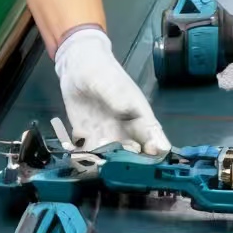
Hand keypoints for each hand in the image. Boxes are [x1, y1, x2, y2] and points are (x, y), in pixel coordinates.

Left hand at [55, 27, 169, 154]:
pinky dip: (85, 162)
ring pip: (112, 160)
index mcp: (139, 115)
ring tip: (91, 162)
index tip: (147, 163)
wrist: (76, 66)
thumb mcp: (107, 80)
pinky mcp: (89, 138)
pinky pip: (90, 156)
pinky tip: (78, 161)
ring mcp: (108, 136)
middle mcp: (126, 130)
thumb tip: (128, 111)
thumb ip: (117, 96)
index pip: (155, 139)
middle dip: (127, 167)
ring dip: (104, 166)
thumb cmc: (99, 68)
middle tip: (112, 163)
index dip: (155, 155)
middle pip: (135, 157)